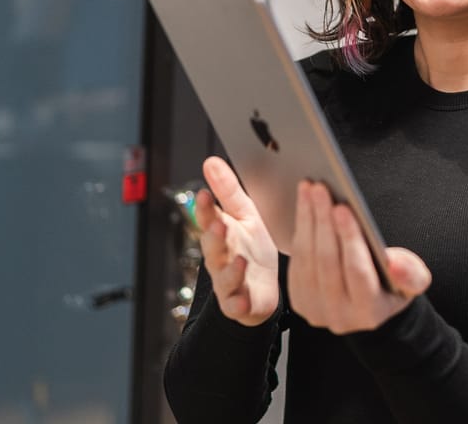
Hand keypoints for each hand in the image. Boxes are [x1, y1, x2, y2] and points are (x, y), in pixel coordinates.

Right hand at [195, 156, 280, 325]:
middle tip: (218, 224)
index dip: (206, 209)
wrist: (261, 289)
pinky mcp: (239, 304)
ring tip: (239, 261)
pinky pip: (236, 305)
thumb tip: (211, 162)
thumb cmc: (251, 250)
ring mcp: (228, 282)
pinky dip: (239, 303)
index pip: (209, 219)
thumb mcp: (244, 215)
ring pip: (224, 276)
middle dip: (215, 237)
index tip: (205, 194)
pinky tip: (243, 299)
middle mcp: (220, 258)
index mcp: (221, 235)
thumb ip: (228, 191)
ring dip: (229, 269)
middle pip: (213, 247)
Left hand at [286, 181, 430, 334]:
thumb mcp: (414, 280)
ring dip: (307, 220)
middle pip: (327, 262)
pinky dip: (300, 230)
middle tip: (321, 190)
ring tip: (311, 190)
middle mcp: (339, 316)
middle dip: (323, 221)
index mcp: (370, 312)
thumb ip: (411, 274)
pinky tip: (305, 207)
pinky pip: (296, 261)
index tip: (342, 208)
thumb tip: (394, 264)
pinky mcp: (300, 300)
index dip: (349, 238)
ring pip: (307, 259)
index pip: (357, 271)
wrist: (371, 305)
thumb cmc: (395, 285)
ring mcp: (315, 310)